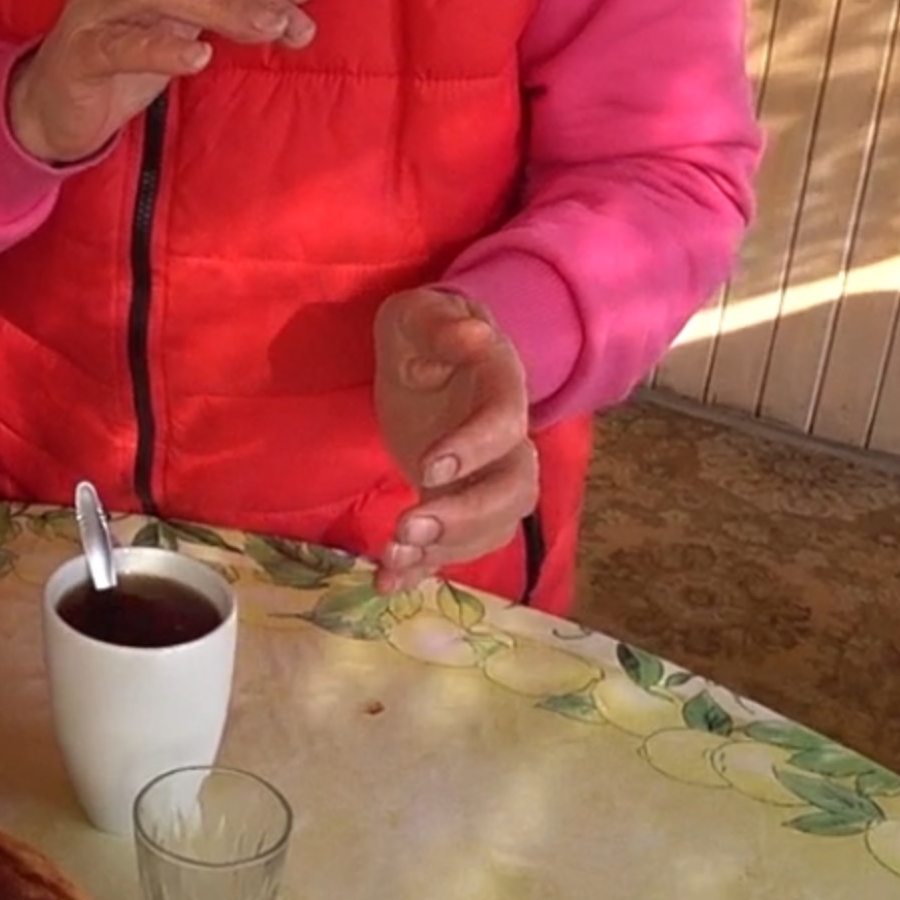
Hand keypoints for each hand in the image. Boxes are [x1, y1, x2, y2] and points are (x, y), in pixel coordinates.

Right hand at [5, 0, 316, 164]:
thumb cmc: (119, 58)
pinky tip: (199, 56)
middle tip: (294, 21)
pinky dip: (163, 47)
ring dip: (222, 8)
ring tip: (265, 31)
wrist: (52, 109)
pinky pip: (121, 45)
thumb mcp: (177, 15)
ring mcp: (93, 8)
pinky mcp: (79, 53)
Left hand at [371, 287, 536, 592]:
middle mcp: (507, 442)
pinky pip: (454, 545)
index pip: (505, 423)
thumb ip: (443, 326)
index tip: (430, 467)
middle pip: (512, 491)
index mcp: (501, 388)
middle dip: (465, 516)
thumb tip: (475, 336)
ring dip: (446, 550)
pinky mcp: (457, 503)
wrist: (431, 356)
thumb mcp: (422, 314)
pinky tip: (388, 585)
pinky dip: (425, 570)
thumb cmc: (426, 331)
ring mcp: (486, 479)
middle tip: (409, 527)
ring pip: (491, 527)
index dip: (476, 448)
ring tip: (392, 558)